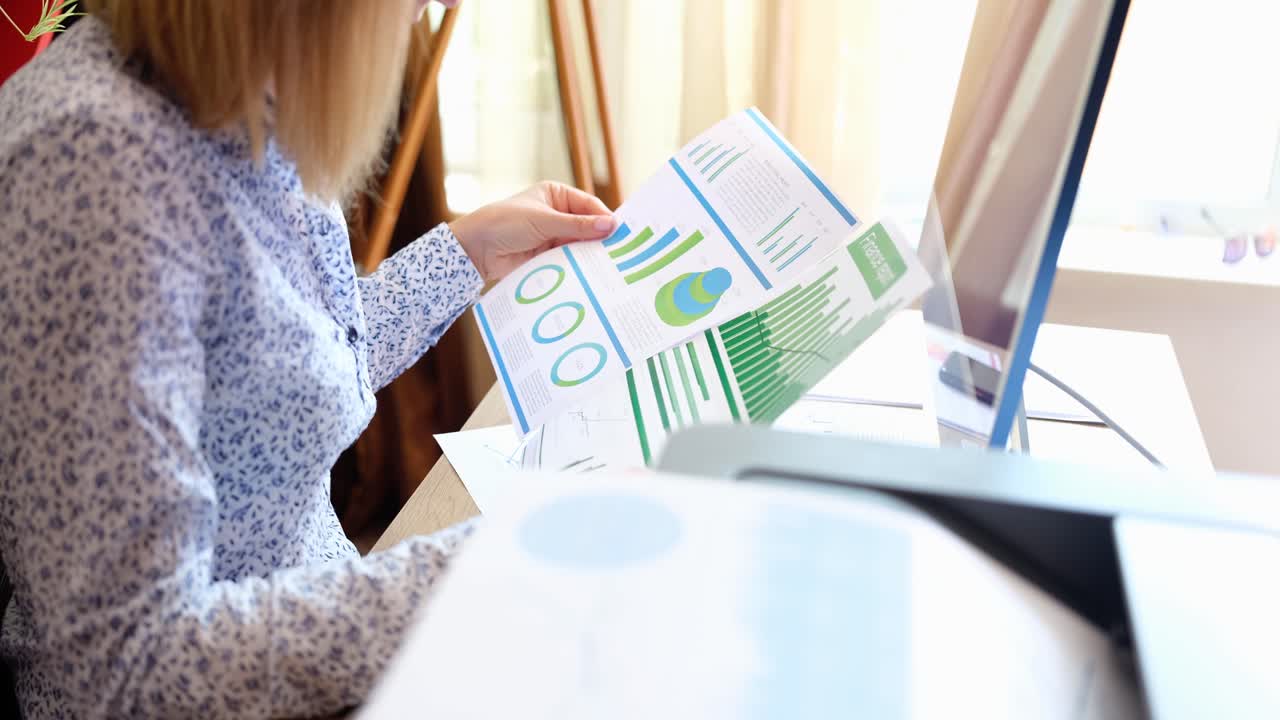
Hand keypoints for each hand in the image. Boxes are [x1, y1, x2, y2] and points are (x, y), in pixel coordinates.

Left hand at [450, 181, 616, 281]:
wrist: (476, 249)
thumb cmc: (505, 223)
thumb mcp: (543, 221)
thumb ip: (576, 225)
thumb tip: (609, 225)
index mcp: (556, 195)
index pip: (588, 205)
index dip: (603, 218)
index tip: (619, 233)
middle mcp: (556, 214)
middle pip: (586, 226)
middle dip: (599, 238)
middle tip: (620, 252)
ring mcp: (552, 235)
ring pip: (579, 244)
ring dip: (589, 254)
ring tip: (608, 265)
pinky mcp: (547, 255)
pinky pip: (569, 259)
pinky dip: (578, 265)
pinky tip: (590, 273)